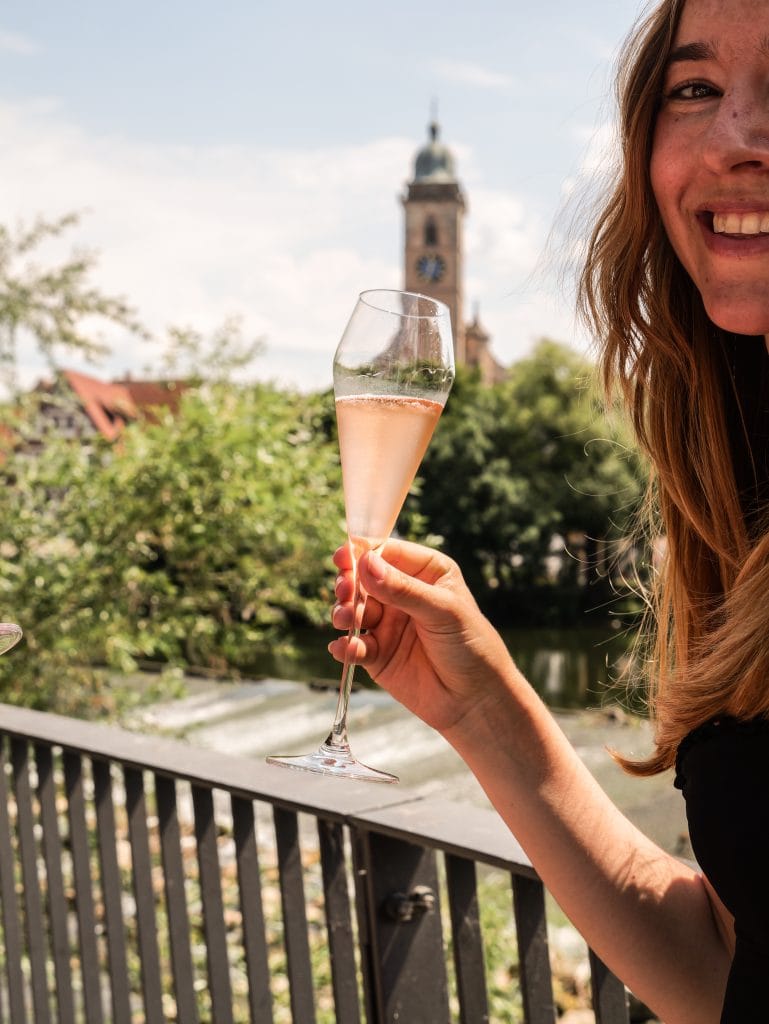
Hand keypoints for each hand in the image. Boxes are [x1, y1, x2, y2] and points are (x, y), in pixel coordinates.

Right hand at [330, 539, 520, 736]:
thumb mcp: (442, 611)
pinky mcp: (378, 654)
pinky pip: (354, 645)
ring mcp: (388, 623)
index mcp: (425, 572)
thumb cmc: (472, 646)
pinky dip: (345, 646)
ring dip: (344, 613)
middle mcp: (403, 593)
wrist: (476, 700)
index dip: (363, 553)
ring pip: (353, 610)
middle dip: (349, 584)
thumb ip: (403, 589)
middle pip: (363, 579)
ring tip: (346, 620)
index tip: (344, 558)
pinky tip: (344, 649)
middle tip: (344, 592)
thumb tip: (366, 564)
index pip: (388, 552)